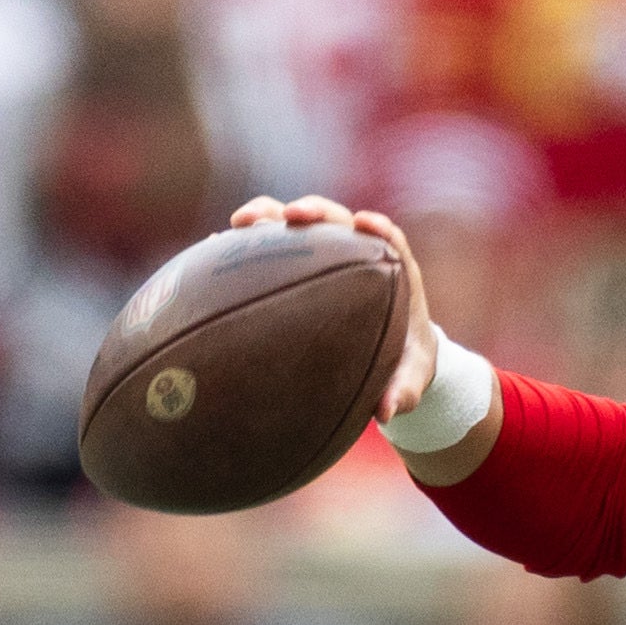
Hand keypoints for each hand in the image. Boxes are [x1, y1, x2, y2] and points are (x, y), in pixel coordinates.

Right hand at [231, 193, 438, 422]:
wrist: (387, 355)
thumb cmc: (403, 362)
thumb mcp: (409, 380)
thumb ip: (403, 392)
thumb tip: (386, 412)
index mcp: (392, 272)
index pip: (388, 238)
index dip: (378, 227)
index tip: (364, 223)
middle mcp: (357, 253)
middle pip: (337, 220)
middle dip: (314, 211)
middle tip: (292, 215)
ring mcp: (324, 253)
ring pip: (298, 224)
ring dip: (270, 215)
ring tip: (241, 223)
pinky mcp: (298, 262)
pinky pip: (272, 245)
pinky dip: (248, 242)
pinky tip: (216, 247)